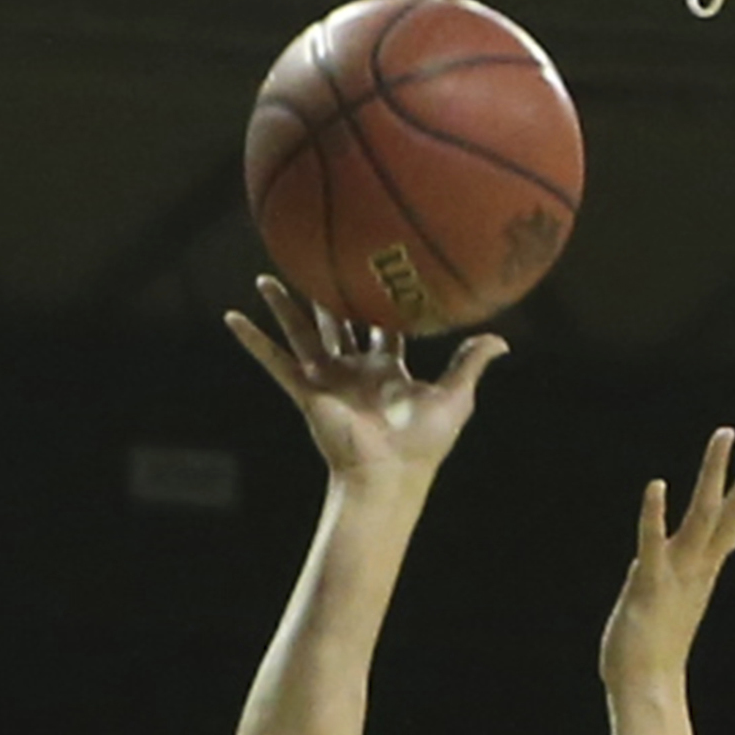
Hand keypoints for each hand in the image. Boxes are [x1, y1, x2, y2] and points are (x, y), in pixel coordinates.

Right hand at [224, 278, 503, 491]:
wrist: (389, 475)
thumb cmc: (424, 443)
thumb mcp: (455, 397)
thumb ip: (471, 363)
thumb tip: (502, 340)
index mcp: (387, 370)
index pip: (383, 326)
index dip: (381, 299)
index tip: (376, 266)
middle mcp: (354, 371)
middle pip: (338, 323)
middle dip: (327, 295)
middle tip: (317, 259)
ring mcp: (328, 380)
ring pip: (301, 333)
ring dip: (284, 307)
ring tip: (266, 278)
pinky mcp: (306, 391)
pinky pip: (273, 360)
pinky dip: (252, 340)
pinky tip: (231, 317)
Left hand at [600, 426, 734, 694]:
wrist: (647, 690)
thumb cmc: (662, 641)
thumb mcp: (690, 587)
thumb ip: (710, 557)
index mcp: (707, 562)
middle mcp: (700, 563)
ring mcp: (678, 572)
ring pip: (702, 516)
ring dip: (713, 475)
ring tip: (726, 433)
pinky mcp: (650, 585)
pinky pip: (653, 544)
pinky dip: (655, 516)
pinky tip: (657, 484)